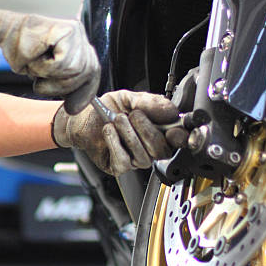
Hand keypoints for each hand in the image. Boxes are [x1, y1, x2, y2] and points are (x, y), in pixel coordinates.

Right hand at [0, 4, 99, 113]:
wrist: (6, 32)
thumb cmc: (23, 52)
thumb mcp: (46, 75)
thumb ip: (63, 85)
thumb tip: (75, 108)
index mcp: (79, 47)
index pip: (92, 72)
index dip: (84, 94)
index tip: (72, 109)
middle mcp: (80, 37)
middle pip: (86, 73)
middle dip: (62, 86)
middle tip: (40, 82)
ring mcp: (76, 32)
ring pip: (74, 70)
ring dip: (49, 75)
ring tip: (36, 65)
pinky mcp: (68, 30)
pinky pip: (62, 64)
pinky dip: (44, 67)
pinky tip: (36, 57)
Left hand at [52, 90, 187, 175]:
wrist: (84, 117)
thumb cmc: (109, 109)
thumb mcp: (131, 99)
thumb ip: (151, 103)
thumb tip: (171, 112)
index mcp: (160, 131)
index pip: (180, 140)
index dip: (181, 138)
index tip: (174, 131)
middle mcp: (150, 148)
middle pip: (162, 150)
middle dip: (147, 130)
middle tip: (132, 115)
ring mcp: (135, 160)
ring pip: (143, 156)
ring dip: (128, 134)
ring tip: (117, 119)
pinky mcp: (118, 167)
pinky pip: (123, 160)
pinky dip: (115, 142)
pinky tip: (108, 131)